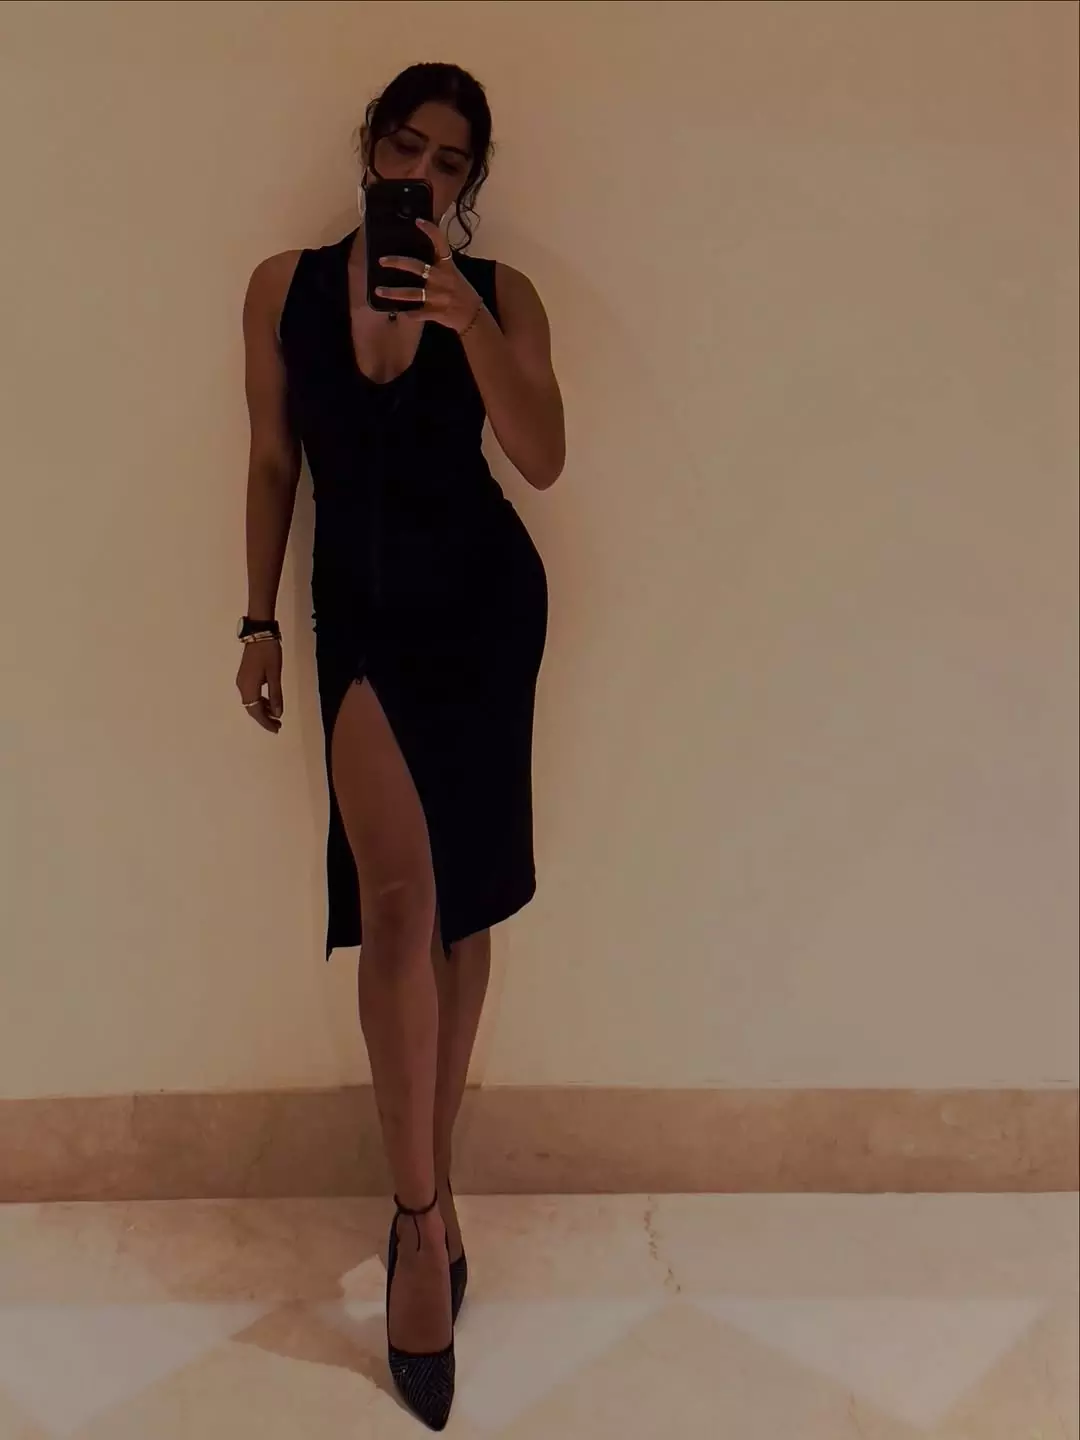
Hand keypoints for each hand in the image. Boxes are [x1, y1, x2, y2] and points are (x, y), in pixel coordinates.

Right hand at [236, 639, 282, 733]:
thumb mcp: (275, 675)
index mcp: (248, 687)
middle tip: (278, 726)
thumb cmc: (269, 653)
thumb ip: (275, 695)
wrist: (259, 633)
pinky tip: (270, 702)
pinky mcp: (245, 675)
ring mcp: (242, 681)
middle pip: (252, 708)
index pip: (256, 711)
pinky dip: (260, 701)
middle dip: (264, 718)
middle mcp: (242, 686)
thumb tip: (277, 714)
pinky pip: (251, 694)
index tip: (277, 729)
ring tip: (276, 716)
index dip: (266, 722)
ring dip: (263, 710)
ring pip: (251, 702)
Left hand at [375, 219, 483, 333]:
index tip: (418, 221)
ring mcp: (437, 296)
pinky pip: (416, 313)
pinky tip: (398, 312)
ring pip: (411, 293)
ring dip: (393, 293)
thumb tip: (418, 253)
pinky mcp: (435, 312)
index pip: (441, 243)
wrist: (473, 315)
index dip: (430, 230)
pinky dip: (407, 314)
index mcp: (447, 266)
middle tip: (381, 261)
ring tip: (378, 291)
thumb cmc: (461, 291)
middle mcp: (441, 279)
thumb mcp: (453, 273)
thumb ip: (439, 263)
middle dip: (397, 263)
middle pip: (417, 267)